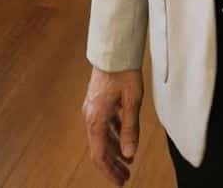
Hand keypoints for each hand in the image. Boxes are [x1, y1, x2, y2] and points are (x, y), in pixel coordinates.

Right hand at [83, 66, 143, 185]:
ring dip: (114, 151)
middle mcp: (90, 117)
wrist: (114, 49)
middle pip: (99, 148)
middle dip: (112, 165)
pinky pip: (103, 125)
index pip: (100, 155)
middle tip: (125, 177)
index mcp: (96, 119)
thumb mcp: (132, 102)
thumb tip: (129, 153)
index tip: (120, 183)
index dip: (110, 171)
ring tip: (127, 161)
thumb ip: (130, 129)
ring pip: (101, 137)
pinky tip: (124, 139)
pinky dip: (113, 135)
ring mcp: (92, 109)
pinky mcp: (97, 101)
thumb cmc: (124, 73)